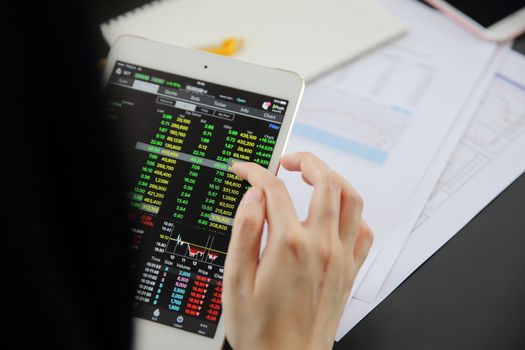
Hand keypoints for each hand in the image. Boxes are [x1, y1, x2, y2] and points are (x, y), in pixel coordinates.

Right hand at [223, 152, 372, 349]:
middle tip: (288, 161)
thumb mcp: (237, 280)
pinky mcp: (350, 271)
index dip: (256, 172)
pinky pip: (365, 231)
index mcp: (289, 245)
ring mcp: (341, 257)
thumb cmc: (261, 329)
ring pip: (352, 199)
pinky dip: (354, 214)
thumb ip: (245, 231)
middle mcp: (321, 246)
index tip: (245, 170)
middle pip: (324, 181)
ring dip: (335, 179)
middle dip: (306, 160)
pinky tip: (338, 215)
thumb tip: (254, 196)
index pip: (274, 190)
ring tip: (316, 176)